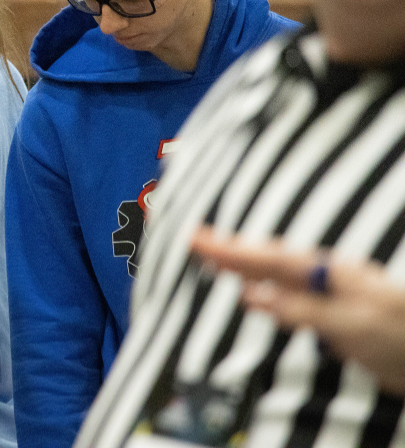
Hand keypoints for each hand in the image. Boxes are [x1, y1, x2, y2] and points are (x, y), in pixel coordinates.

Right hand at [191, 229, 404, 394]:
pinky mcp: (332, 315)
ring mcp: (329, 294)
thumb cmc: (401, 336)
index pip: (268, 258)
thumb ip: (302, 310)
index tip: (196, 241)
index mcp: (328, 273)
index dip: (230, 251)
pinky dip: (261, 285)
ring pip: (275, 273)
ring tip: (212, 256)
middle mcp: (326, 278)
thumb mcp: (351, 325)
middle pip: (268, 259)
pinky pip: (285, 292)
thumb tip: (255, 297)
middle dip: (228, 249)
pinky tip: (253, 289)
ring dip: (242, 264)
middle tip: (193, 240)